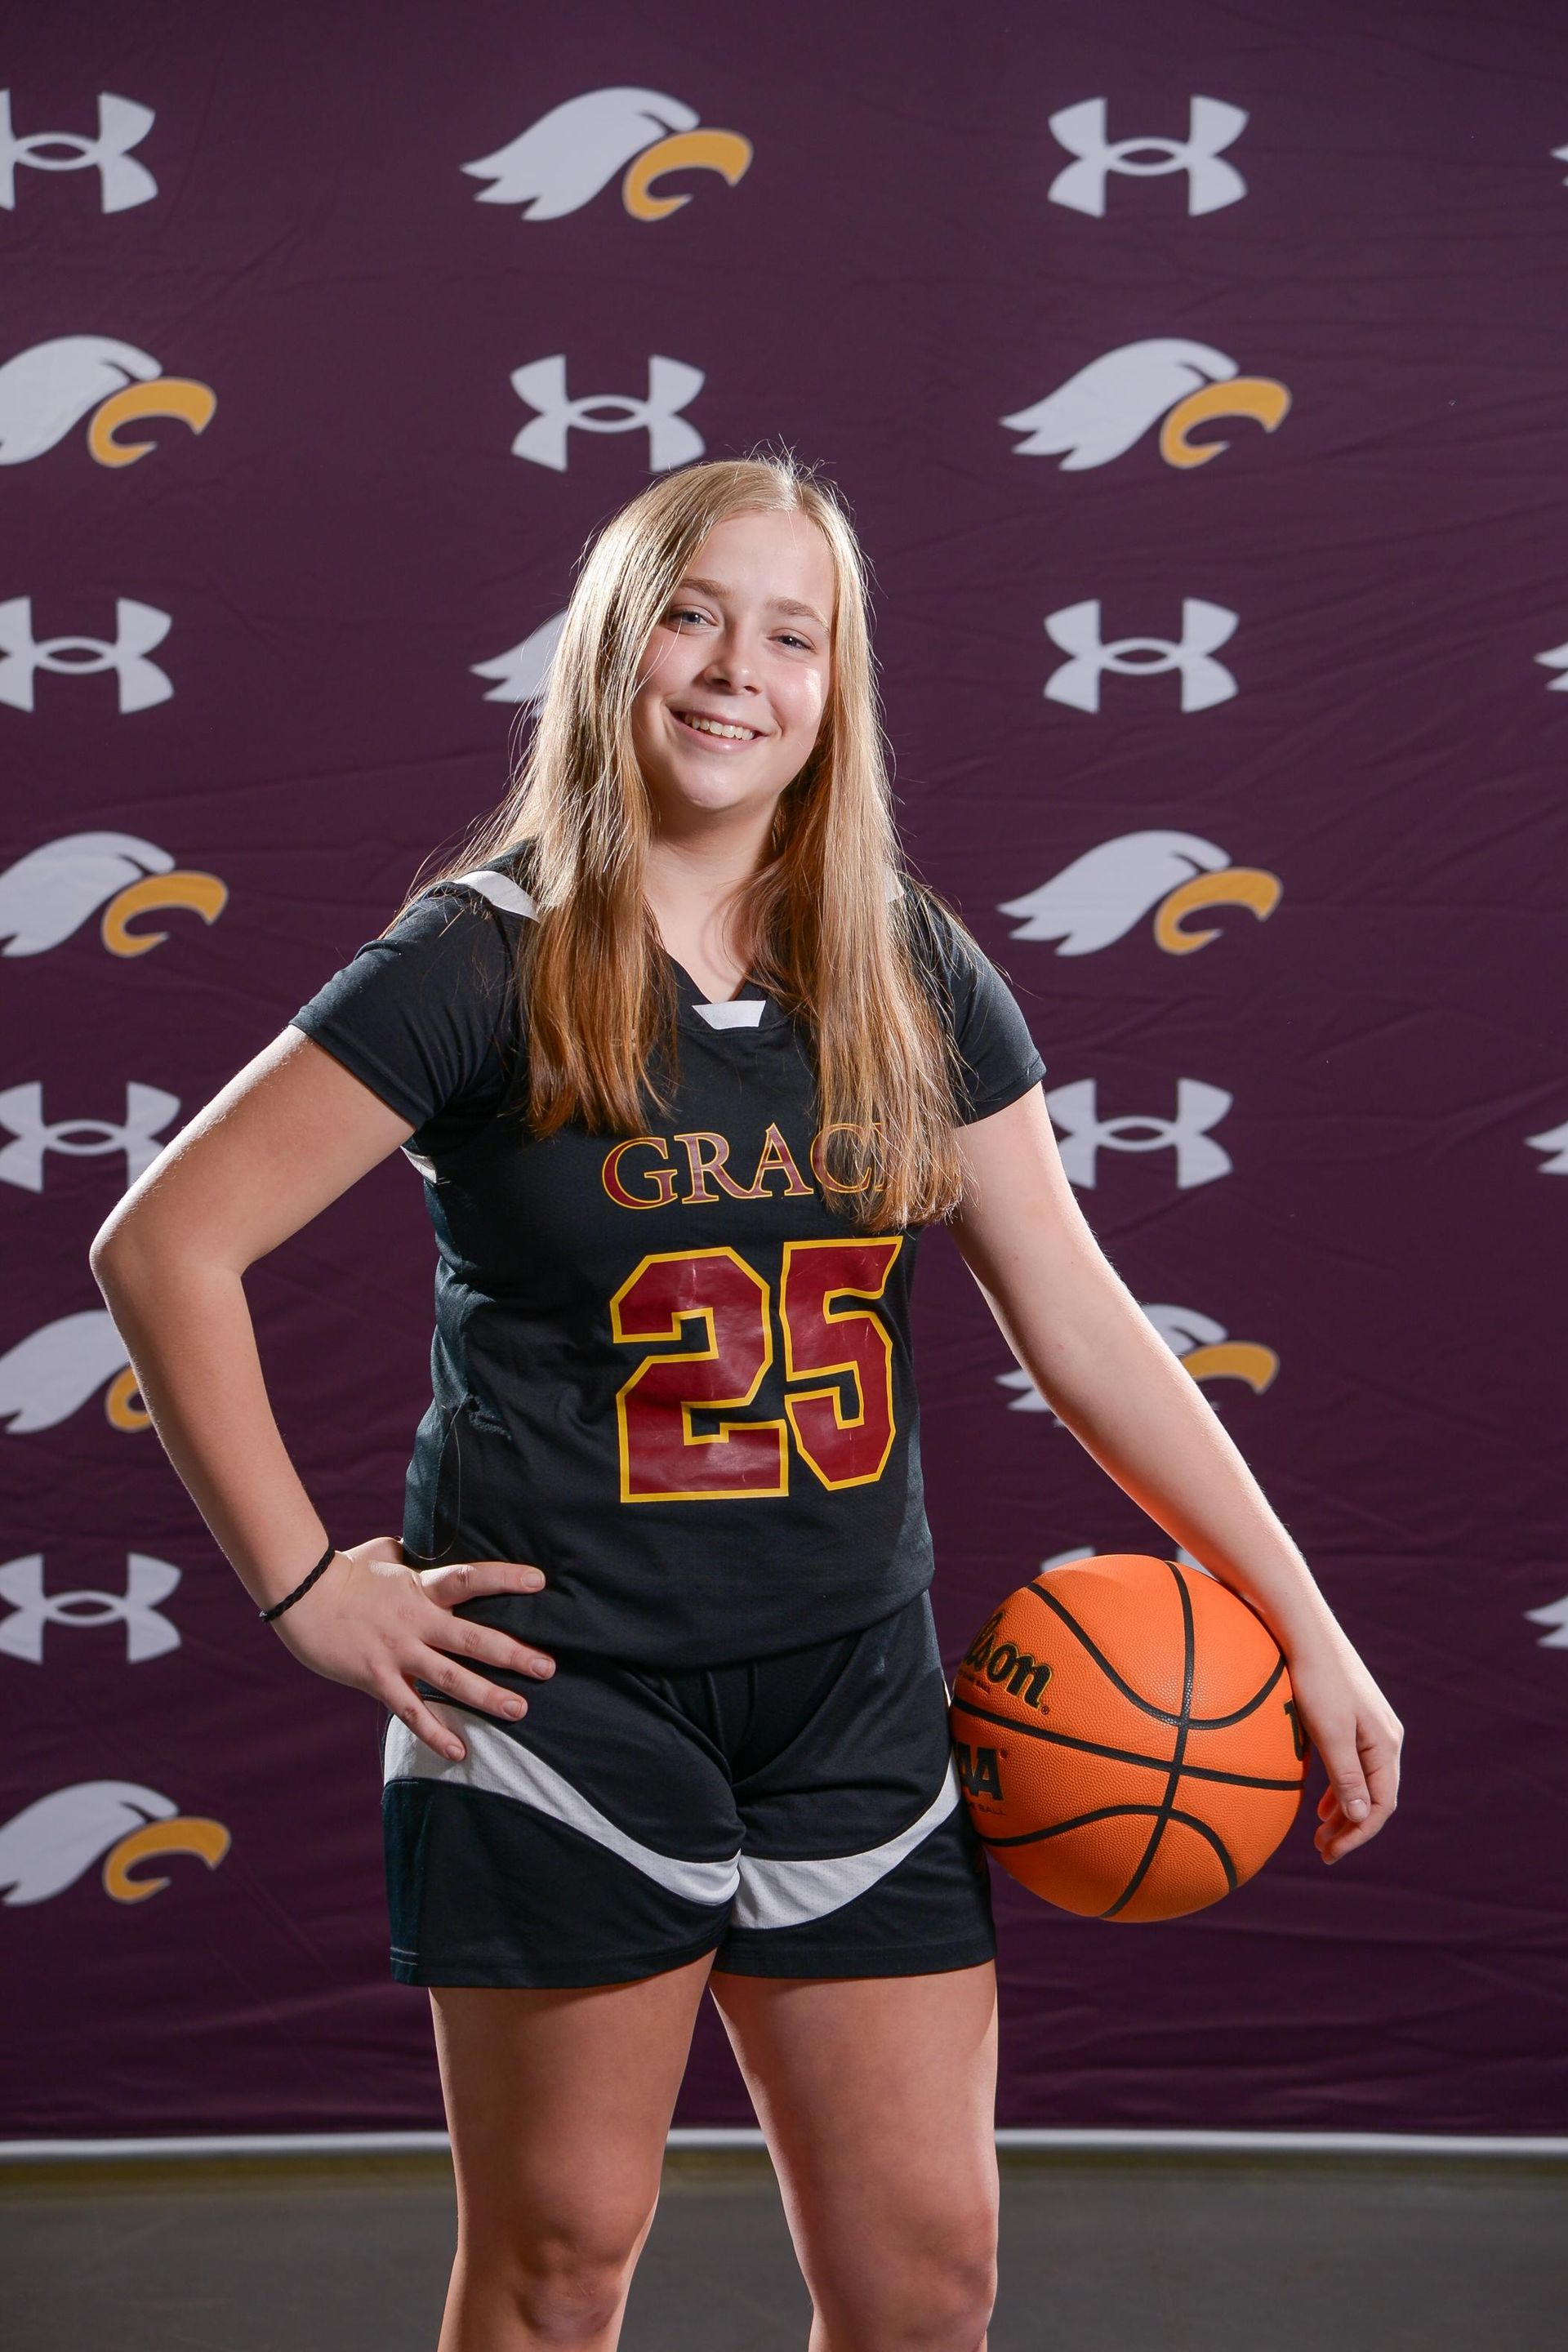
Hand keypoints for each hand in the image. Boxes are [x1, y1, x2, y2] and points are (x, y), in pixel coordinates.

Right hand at [266, 1534, 553, 1761]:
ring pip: (450, 1678)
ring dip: (486, 1696)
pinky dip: (436, 1732)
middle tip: (547, 1667)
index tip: (539, 1583)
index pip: (470, 1579)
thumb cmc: (342, 1570)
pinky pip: (411, 1711)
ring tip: (519, 1709)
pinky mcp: (376, 1678)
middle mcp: (415, 1620)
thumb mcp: (383, 1552)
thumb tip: (419, 1545)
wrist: (299, 1594)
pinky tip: (460, 1751)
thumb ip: (409, 1553)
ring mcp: (397, 1652)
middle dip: (512, 1654)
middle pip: (472, 1638)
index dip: (505, 1579)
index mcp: (420, 1587)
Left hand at [1283, 1622, 1402, 1863]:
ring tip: (1320, 1835)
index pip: (1381, 1804)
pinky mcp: (1351, 1719)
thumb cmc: (1316, 1680)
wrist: (1305, 1631)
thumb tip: (1362, 1817)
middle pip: (1374, 1797)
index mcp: (1385, 1744)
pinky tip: (1321, 1803)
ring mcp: (1369, 1728)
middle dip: (1351, 1828)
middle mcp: (1385, 1738)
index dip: (1358, 1834)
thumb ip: (1347, 1775)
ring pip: (1362, 1782)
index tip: (1332, 1853)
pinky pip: (1351, 1765)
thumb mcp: (1330, 1733)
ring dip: (1344, 1811)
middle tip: (1322, 1851)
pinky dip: (1339, 1789)